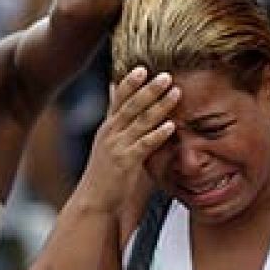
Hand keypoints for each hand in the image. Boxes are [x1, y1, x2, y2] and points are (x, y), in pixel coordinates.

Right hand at [75, 67, 178, 212]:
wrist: (94, 202)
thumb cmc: (106, 175)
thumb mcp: (109, 144)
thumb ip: (117, 121)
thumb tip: (115, 96)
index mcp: (108, 127)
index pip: (118, 99)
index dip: (130, 83)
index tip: (142, 67)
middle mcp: (110, 133)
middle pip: (131, 105)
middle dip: (148, 88)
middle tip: (165, 74)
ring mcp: (117, 147)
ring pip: (140, 121)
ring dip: (159, 105)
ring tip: (175, 91)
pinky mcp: (126, 163)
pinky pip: (144, 145)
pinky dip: (158, 134)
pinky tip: (171, 126)